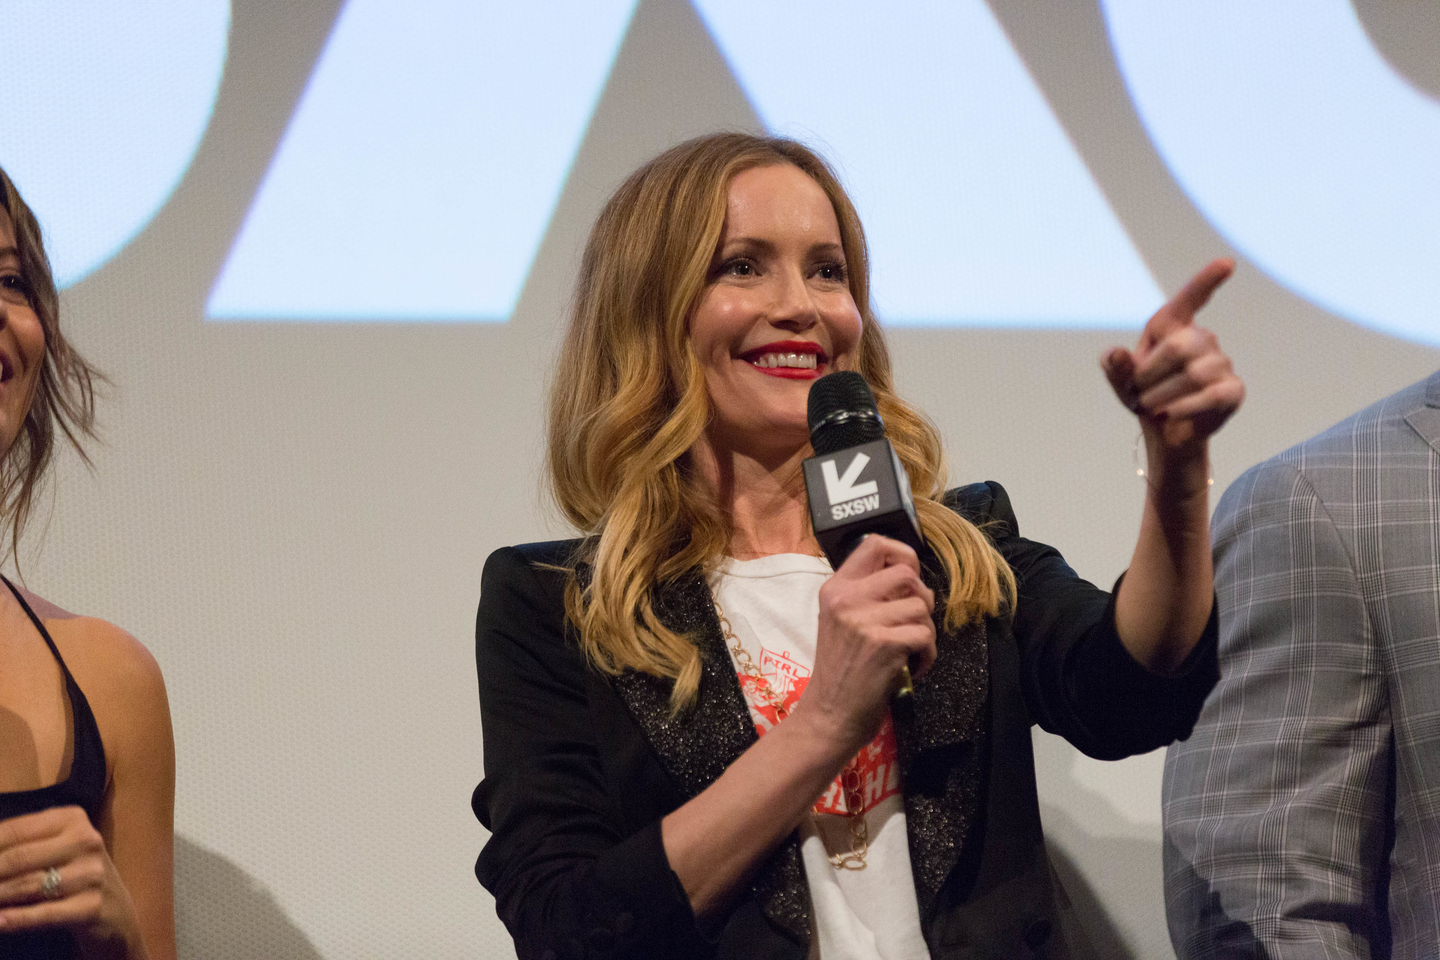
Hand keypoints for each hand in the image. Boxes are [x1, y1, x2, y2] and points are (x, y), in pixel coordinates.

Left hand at [0, 806, 144, 955]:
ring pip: (26, 886)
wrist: (115, 915)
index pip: (14, 830)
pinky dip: (13, 920)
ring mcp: (92, 874)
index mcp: (73, 819)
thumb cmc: (72, 878)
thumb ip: (18, 846)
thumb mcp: (53, 851)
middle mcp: (86, 841)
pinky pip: (43, 914)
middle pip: (17, 858)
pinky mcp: (92, 906)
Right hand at [800, 535, 935, 756]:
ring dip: (926, 632)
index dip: (903, 554)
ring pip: (921, 606)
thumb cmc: (839, 673)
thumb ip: (864, 595)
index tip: (909, 578)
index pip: (874, 544)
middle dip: (922, 598)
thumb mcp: (839, 622)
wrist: (828, 716)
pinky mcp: (883, 644)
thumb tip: (908, 578)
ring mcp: (863, 621)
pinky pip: (926, 635)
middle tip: (913, 623)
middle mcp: (846, 599)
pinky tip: (913, 668)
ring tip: (910, 651)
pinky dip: (928, 655)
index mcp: (835, 589)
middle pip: (907, 573)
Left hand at [1102, 258, 1244, 484]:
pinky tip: (1169, 416)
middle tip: (1138, 395)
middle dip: (1150, 374)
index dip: (1207, 280)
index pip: (1190, 299)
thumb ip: (1113, 366)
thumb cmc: (1143, 396)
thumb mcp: (1121, 382)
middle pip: (1179, 346)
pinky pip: (1211, 395)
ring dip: (1162, 396)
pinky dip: (1184, 408)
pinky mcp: (1233, 390)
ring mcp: (1222, 364)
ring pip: (1194, 374)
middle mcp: (1203, 339)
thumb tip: (1115, 354)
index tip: (1227, 263)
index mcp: (1173, 328)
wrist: (1165, 433)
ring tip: (1152, 408)